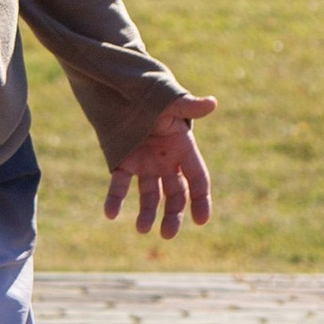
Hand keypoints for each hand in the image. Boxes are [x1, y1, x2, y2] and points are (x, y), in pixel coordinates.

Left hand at [104, 95, 217, 239]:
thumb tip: (213, 102)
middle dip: (173, 215)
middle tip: (168, 234)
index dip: (201, 200)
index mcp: (183, 148)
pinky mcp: (122, 164)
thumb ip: (189, 106)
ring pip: (149, 196)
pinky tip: (110, 213)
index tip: (201, 220)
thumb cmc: (154, 93)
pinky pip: (119, 186)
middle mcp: (166, 162)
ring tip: (142, 228)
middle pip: (175, 195)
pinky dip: (114, 200)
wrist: (126, 89)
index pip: (197, 180)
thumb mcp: (171, 102)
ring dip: (147, 213)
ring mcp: (145, 165)